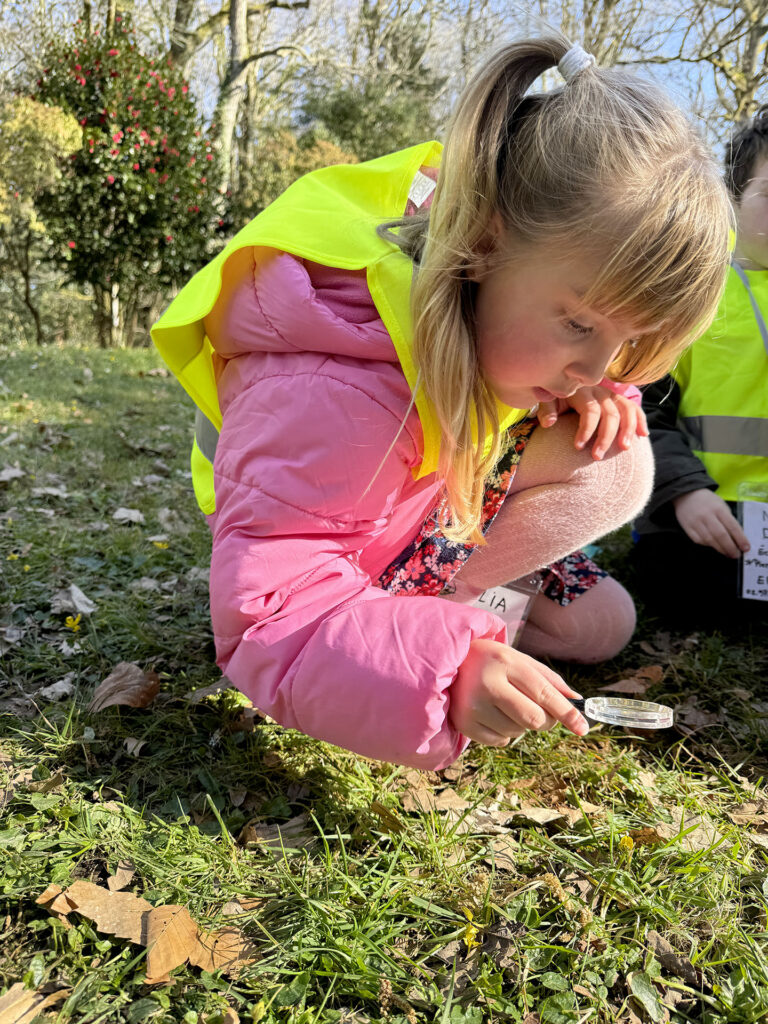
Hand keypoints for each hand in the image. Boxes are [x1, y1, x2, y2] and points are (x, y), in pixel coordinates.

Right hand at [449, 638, 588, 746]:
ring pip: (518, 732)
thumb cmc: (491, 660)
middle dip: (546, 721)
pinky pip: (501, 741)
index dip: (567, 713)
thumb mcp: (519, 660)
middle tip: (541, 713)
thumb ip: (549, 679)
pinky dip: (504, 733)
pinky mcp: (465, 723)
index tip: (583, 727)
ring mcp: (473, 706)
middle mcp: (488, 684)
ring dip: (521, 724)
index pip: (544, 693)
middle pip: (534, 719)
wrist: (448, 663)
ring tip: (505, 704)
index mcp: (505, 662)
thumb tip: (577, 701)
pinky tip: (492, 714)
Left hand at [536, 386, 647, 460]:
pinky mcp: (618, 399)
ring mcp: (611, 394)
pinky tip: (643, 435)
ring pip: (626, 410)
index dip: (586, 430)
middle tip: (597, 457)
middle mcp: (599, 391)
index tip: (578, 448)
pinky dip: (640, 420)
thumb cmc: (554, 399)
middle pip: (610, 414)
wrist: (562, 386)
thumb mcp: (547, 401)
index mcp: (582, 392)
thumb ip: (546, 410)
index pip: (590, 411)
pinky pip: (633, 407)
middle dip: (605, 437)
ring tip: (624, 449)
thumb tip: (549, 423)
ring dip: (627, 430)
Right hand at [673, 488, 749, 557]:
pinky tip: (714, 546)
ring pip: (710, 540)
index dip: (740, 539)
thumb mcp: (721, 505)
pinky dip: (708, 545)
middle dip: (730, 548)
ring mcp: (696, 522)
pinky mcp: (687, 528)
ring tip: (727, 553)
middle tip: (736, 555)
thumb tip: (736, 537)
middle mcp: (707, 516)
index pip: (732, 526)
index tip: (745, 548)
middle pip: (721, 536)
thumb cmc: (707, 501)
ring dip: (720, 549)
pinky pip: (699, 540)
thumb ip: (728, 519)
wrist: (686, 495)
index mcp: (719, 509)